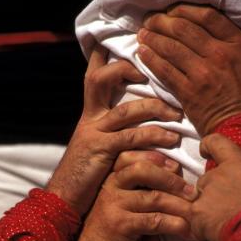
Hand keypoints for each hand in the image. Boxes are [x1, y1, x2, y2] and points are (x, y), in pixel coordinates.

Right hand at [47, 45, 182, 215]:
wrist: (63, 199)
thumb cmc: (85, 176)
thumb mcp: (97, 149)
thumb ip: (113, 133)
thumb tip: (138, 126)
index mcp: (89, 117)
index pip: (93, 79)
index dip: (103, 58)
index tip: (117, 41)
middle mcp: (88, 120)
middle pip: (98, 81)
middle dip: (124, 69)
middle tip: (152, 73)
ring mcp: (92, 135)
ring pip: (124, 110)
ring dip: (154, 109)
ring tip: (177, 116)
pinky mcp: (100, 152)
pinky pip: (129, 139)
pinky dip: (152, 138)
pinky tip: (170, 142)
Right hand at [77, 155, 194, 240]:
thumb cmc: (112, 232)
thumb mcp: (121, 205)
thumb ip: (139, 189)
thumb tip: (174, 173)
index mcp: (111, 178)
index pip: (133, 156)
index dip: (157, 158)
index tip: (177, 168)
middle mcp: (110, 187)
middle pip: (144, 169)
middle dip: (172, 179)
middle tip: (193, 192)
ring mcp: (113, 205)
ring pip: (154, 196)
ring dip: (180, 206)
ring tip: (196, 214)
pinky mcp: (120, 226)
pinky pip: (154, 220)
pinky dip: (175, 225)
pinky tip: (186, 232)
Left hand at [136, 3, 240, 135]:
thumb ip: (233, 44)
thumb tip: (209, 31)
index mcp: (237, 44)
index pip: (206, 17)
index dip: (184, 11)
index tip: (171, 11)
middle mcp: (219, 55)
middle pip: (183, 29)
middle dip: (162, 22)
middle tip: (150, 21)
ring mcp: (202, 74)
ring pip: (171, 48)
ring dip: (153, 39)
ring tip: (143, 35)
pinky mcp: (189, 92)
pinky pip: (165, 71)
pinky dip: (151, 60)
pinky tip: (142, 54)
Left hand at [190, 134, 240, 240]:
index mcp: (239, 165)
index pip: (217, 143)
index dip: (208, 146)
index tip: (205, 151)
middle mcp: (218, 176)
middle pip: (205, 180)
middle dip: (211, 193)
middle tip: (227, 207)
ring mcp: (204, 196)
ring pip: (197, 201)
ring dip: (206, 211)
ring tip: (224, 224)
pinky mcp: (196, 215)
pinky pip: (195, 222)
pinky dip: (203, 230)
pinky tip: (218, 236)